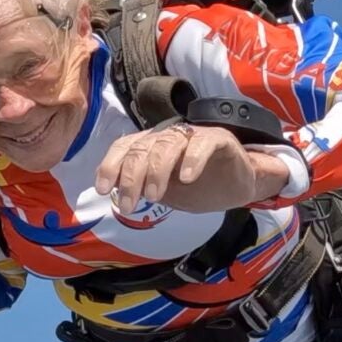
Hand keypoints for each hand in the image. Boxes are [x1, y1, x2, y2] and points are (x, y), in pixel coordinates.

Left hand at [94, 125, 287, 216]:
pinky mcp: (218, 139)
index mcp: (152, 146)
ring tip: (154, 195)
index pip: (125, 147)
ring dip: (156, 170)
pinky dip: (192, 159)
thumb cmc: (199, 187)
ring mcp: (194, 136)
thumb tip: (113, 192)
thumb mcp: (165, 192)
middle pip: (143, 148)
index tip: (103, 190)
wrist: (238, 186)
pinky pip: (202, 143)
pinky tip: (187, 178)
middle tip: (129, 205)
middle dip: (130, 177)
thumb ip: (141, 188)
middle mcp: (169, 137)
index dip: (110, 165)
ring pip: (168, 143)